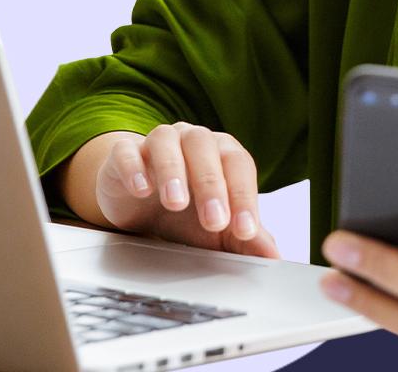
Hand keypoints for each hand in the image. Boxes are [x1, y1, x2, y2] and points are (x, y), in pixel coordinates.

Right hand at [95, 123, 281, 258]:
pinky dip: (134, 167)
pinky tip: (140, 189)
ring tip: (176, 203)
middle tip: (214, 221)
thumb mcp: (215, 229)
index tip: (246, 231)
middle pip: (206, 149)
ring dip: (173, 170)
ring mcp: (158, 142)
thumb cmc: (186, 213)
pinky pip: (127, 151)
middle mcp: (192, 140)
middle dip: (211, 185)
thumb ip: (244, 239)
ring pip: (168, 142)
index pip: (239, 165)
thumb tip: (273, 256)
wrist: (138, 203)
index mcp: (222, 152)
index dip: (244, 196)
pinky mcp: (124, 153)